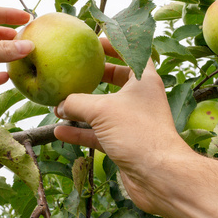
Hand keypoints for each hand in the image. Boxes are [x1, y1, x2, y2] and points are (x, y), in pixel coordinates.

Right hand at [54, 40, 192, 213]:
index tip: (95, 43)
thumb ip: (76, 103)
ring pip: (104, 109)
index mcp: (144, 80)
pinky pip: (98, 133)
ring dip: (82, 108)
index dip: (116, 45)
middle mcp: (140, 99)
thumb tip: (59, 104)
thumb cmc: (137, 132)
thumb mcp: (102, 110)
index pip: (133, 53)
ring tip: (60, 103)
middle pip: (117, 80)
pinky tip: (60, 131)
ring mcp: (132, 122)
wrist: (158, 175)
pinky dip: (80, 132)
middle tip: (75, 70)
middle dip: (96, 76)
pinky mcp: (124, 143)